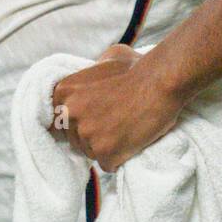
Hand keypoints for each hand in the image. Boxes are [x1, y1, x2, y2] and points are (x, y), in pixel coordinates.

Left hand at [51, 45, 181, 171]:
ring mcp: (86, 134)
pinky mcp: (104, 152)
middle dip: (92, 135)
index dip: (79, 120)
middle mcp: (69, 113)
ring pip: (90, 153)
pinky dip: (119, 158)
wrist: (161, 81)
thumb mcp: (107, 57)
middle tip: (116, 124)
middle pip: (74, 137)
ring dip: (106, 147)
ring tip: (126, 132)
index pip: (60, 118)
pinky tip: (132, 143)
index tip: (95, 118)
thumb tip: (92, 72)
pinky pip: (107, 164)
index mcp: (63, 92)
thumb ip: (92, 69)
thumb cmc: (138, 68)